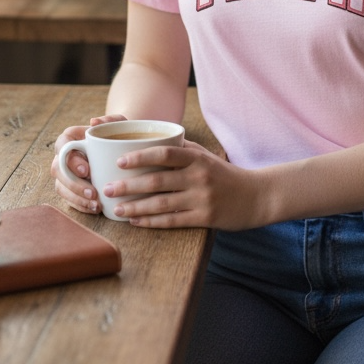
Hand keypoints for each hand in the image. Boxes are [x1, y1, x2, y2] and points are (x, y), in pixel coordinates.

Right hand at [50, 114, 128, 214]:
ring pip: (61, 187)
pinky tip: (96, 209)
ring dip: (77, 198)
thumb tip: (94, 122)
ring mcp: (65, 173)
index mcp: (71, 137)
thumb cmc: (118, 134)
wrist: (122, 148)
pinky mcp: (70, 189)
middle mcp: (63, 156)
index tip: (86, 170)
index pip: (62, 145)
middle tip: (93, 192)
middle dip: (73, 184)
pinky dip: (81, 206)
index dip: (71, 159)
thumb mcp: (119, 124)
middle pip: (58, 170)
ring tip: (96, 204)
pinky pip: (69, 200)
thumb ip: (110, 120)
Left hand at [101, 139, 265, 230]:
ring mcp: (201, 199)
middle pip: (157, 181)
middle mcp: (198, 177)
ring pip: (162, 204)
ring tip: (116, 207)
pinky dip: (151, 221)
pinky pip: (172, 221)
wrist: (256, 196)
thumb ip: (181, 149)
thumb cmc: (224, 174)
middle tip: (107, 188)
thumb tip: (150, 142)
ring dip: (136, 206)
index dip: (140, 157)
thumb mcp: (205, 156)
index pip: (164, 154)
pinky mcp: (205, 219)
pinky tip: (136, 221)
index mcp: (197, 158)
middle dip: (129, 185)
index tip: (120, 161)